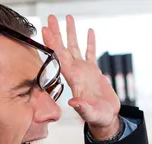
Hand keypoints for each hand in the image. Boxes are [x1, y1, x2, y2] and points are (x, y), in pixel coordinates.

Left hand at [42, 15, 120, 138]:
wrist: (105, 118)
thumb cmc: (97, 117)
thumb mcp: (89, 113)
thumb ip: (81, 107)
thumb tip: (72, 103)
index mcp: (72, 79)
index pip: (59, 57)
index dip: (52, 44)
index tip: (46, 30)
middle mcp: (76, 72)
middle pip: (64, 48)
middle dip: (57, 33)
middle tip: (51, 17)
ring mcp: (84, 71)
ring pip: (76, 47)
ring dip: (71, 33)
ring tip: (69, 17)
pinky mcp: (94, 72)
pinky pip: (91, 53)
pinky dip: (90, 42)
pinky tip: (89, 31)